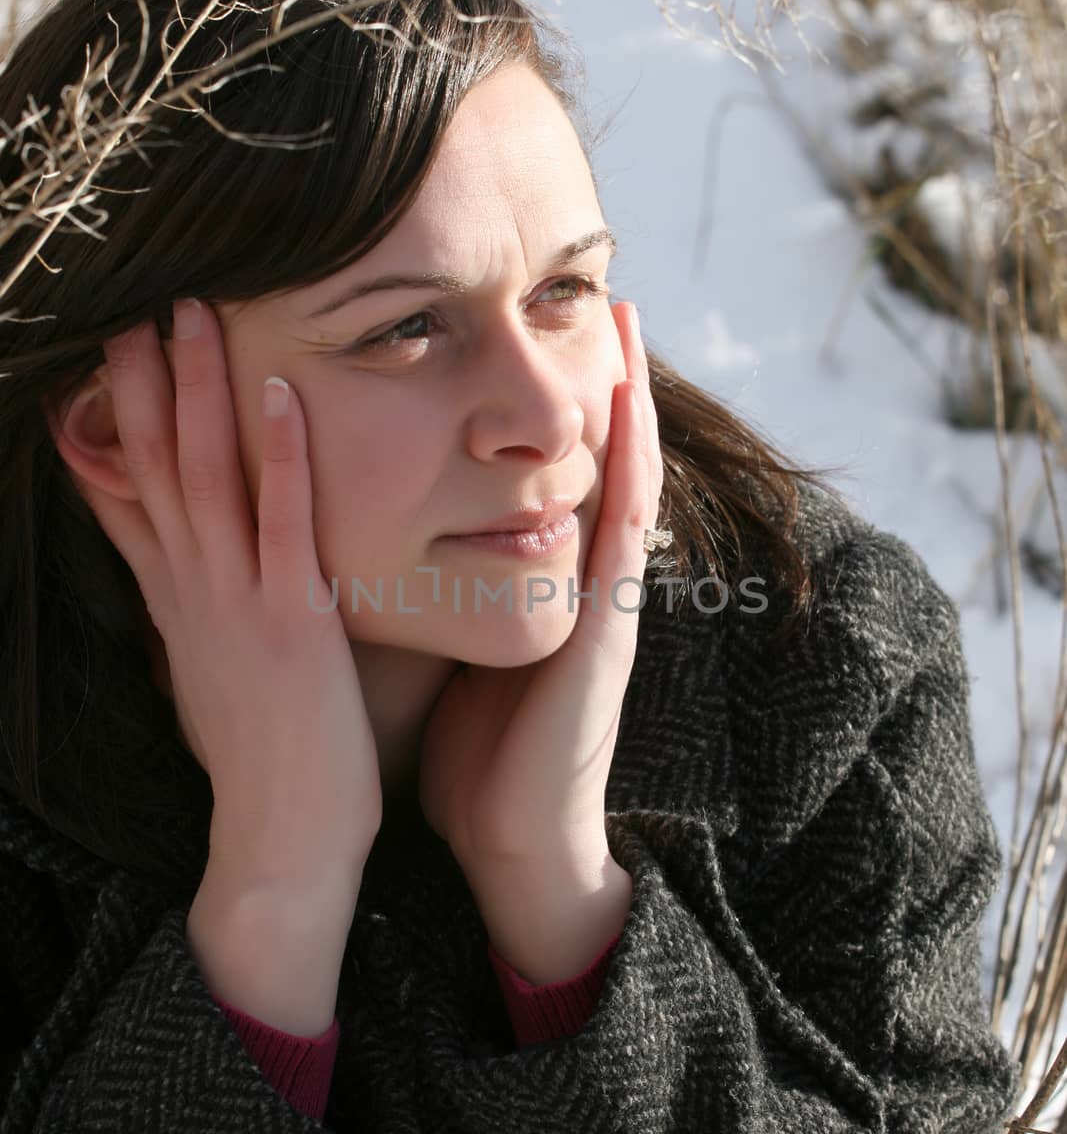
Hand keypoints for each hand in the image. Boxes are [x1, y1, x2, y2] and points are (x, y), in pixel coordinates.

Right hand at [60, 299, 382, 901]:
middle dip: (139, 378)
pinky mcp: (289, 621)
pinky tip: (280, 394)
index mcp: (176, 598)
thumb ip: (191, 608)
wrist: (280, 839)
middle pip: (152, 463)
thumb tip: (174, 569)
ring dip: (196, 392)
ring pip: (202, 476)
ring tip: (190, 312)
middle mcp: (191, 589)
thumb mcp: (209, 669)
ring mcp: (234, 601)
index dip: (111, 416)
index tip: (103, 346)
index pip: (129, 489)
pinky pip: (280, 522)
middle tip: (135, 297)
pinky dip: (276, 457)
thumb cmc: (265, 758)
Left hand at [417, 301, 662, 954]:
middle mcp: (582, 581)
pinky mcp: (608, 631)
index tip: (535, 328)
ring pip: (624, 479)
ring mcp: (605, 603)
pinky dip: (630, 467)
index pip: (553, 474)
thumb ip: (444, 592)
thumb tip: (385, 533)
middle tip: (597, 291)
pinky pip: (623, 533)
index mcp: (542, 583)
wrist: (510, 842)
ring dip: (630, 401)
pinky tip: (630, 412)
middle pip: (597, 460)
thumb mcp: (455, 650)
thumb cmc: (477, 752)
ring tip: (624, 319)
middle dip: (600, 379)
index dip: (552, 404)